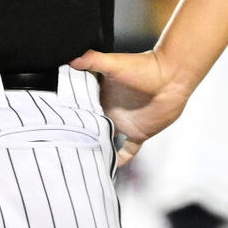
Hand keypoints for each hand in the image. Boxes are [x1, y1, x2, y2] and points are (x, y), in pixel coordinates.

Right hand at [71, 49, 193, 165]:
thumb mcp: (115, 63)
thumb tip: (72, 59)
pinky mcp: (138, 133)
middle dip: (80, 135)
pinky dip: (119, 159)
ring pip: (106, 140)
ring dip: (97, 148)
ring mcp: (124, 123)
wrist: (172, 77)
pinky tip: (111, 168)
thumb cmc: (144, 67)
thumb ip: (93, 60)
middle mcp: (109, 110)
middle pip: (91, 126)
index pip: (81, 108)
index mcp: (101, 95)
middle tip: (63, 147)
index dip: (71, 116)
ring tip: (82, 161)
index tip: (56, 125)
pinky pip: (127, 150)